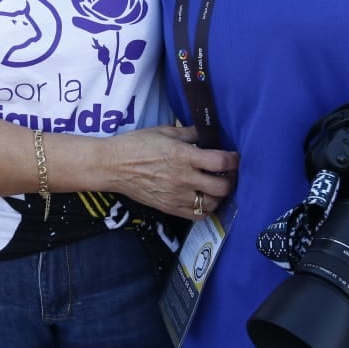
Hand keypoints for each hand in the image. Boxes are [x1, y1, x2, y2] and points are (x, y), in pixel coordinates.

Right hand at [105, 125, 239, 220]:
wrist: (113, 166)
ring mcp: (177, 196)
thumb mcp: (164, 131)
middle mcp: (183, 178)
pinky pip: (197, 215)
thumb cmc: (137, 144)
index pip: (220, 162)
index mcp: (183, 156)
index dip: (233, 160)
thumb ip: (190, 133)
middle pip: (222, 186)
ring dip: (220, 195)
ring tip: (217, 186)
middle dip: (231, 179)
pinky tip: (204, 199)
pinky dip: (206, 209)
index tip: (235, 157)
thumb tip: (209, 133)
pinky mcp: (170, 208)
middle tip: (229, 173)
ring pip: (212, 203)